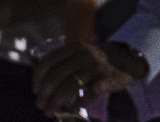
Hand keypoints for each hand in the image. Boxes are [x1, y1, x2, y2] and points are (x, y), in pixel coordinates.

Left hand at [32, 40, 146, 114]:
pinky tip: (74, 107)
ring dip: (56, 101)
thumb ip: (62, 62)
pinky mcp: (107, 79)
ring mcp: (96, 67)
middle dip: (45, 94)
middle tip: (40, 105)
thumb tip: (40, 83)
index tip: (35, 91)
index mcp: (74, 48)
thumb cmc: (94, 59)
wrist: (124, 59)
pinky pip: (90, 92)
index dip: (37, 78)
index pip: (48, 62)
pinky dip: (80, 102)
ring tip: (50, 111)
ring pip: (69, 86)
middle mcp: (84, 55)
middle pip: (56, 76)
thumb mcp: (79, 53)